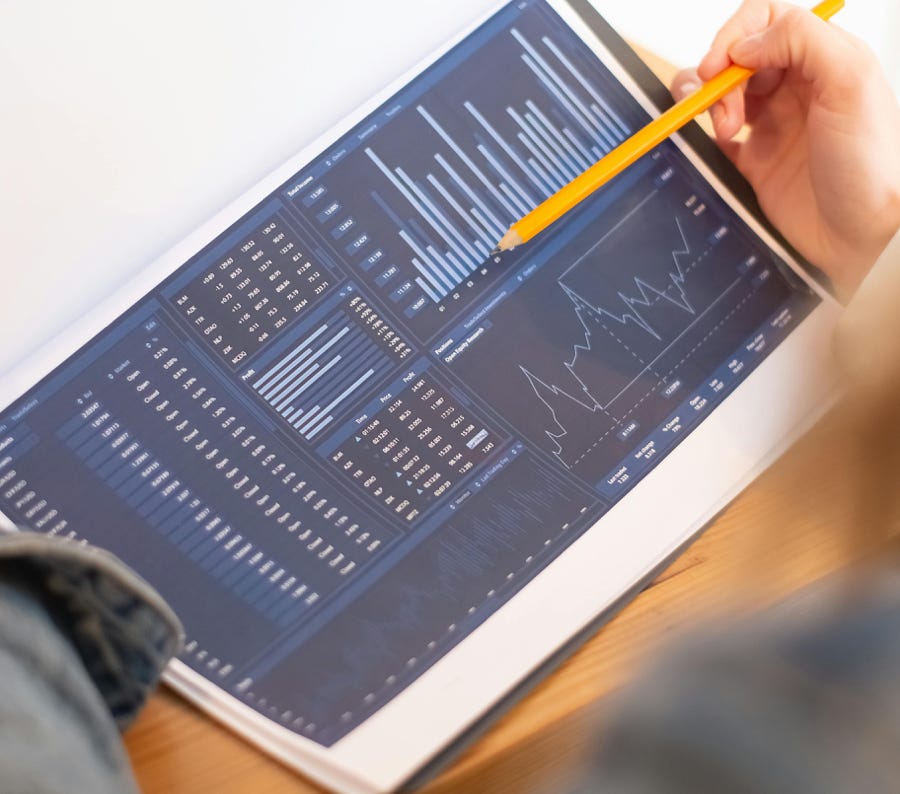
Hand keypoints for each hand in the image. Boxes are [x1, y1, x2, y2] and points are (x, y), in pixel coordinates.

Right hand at [671, 1, 899, 294]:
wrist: (862, 235)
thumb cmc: (870, 164)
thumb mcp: (851, 82)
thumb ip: (802, 41)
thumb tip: (747, 42)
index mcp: (822, 59)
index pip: (766, 21)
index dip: (735, 35)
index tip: (722, 66)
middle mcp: (795, 87)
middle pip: (736, 58)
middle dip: (719, 77)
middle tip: (720, 107)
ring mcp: (772, 125)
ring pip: (720, 94)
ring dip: (708, 104)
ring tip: (723, 131)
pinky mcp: (754, 163)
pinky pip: (714, 139)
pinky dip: (701, 135)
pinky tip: (715, 144)